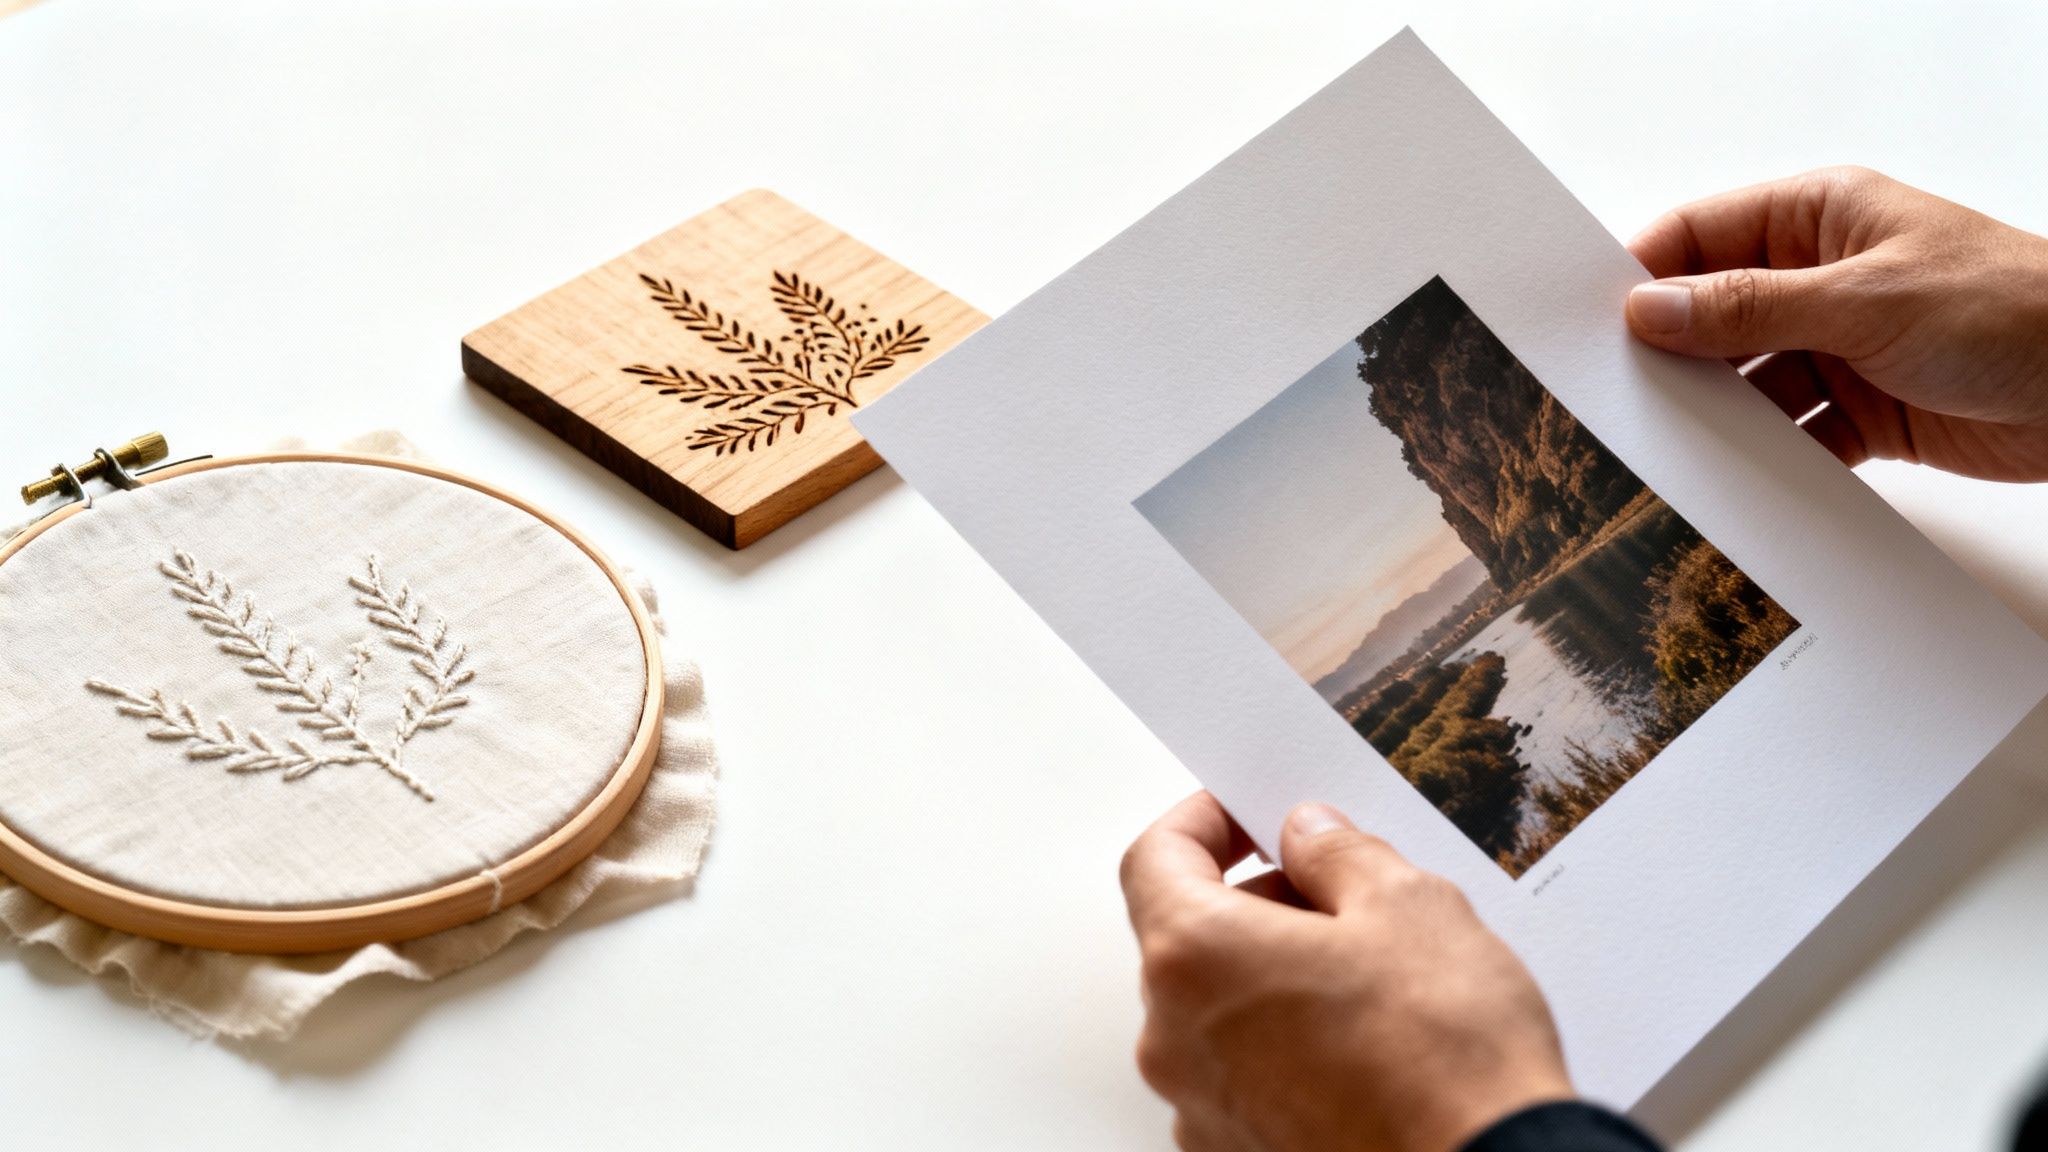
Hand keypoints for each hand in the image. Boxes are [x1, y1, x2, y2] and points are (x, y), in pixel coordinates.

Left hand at [1119, 793, 1571, 1151]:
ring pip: (1219, 1009)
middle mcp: (1174, 1039)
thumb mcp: (1407, 906)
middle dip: (1259, 903)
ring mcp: (1201, 1109)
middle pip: (1189, 936)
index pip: (1155, 859)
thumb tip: (1309, 836)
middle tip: (1342, 893)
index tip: (1245, 813)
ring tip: (1372, 976)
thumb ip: (1338, 854)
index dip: (1203, 822)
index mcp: (1194, 957)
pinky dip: (1287, 1044)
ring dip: (1276, 976)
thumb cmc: (1445, 1058)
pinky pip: (1244, 1075)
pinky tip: (1366, 1043)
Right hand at [1626, 166, 2047, 481]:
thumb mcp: (1863, 300)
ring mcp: (1841, 345)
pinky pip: (1792, 434)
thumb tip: (1651, 307)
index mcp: (1818, 216)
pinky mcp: (1865, 409)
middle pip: (1714, 315)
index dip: (1643, 275)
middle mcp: (1822, 277)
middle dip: (1670, 355)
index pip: (1701, 235)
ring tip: (1666, 449)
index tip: (1592, 323)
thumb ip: (1749, 308)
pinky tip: (1735, 480)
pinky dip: (1766, 458)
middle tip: (1613, 397)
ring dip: (1716, 414)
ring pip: (1747, 381)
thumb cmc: (2009, 307)